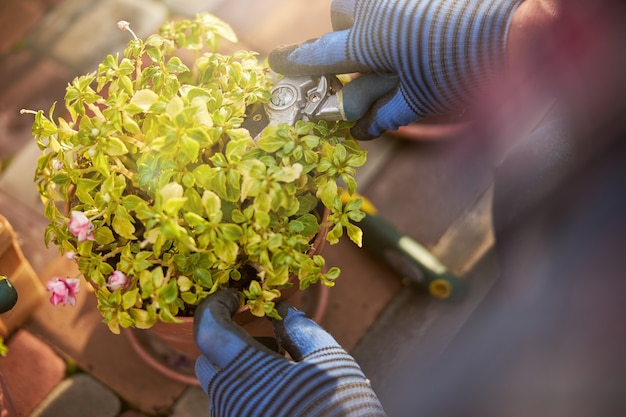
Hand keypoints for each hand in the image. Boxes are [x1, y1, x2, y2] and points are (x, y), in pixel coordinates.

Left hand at [194, 289, 385, 416]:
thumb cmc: (345, 409)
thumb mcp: (329, 359)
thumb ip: (300, 329)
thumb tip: (281, 310)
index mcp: (248, 374)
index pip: (209, 330)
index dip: (216, 306)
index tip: (237, 296)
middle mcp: (229, 400)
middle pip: (208, 358)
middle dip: (230, 338)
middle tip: (266, 332)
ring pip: (219, 383)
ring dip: (241, 363)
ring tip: (282, 361)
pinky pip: (232, 402)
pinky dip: (248, 384)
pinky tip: (281, 386)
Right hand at [269, 0, 520, 139]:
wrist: (522, 23)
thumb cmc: (470, 69)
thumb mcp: (425, 99)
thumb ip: (388, 112)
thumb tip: (362, 129)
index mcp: (371, 40)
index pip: (320, 54)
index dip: (296, 62)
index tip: (276, 63)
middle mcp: (379, 7)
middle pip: (340, 11)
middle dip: (344, 30)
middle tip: (364, 51)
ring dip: (369, 16)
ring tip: (394, 38)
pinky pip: (392, 0)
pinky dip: (397, 13)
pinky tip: (419, 28)